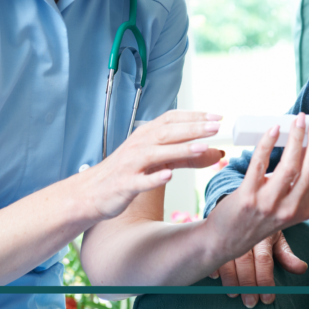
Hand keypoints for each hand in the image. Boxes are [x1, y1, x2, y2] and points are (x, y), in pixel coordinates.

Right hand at [86, 110, 223, 220]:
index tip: (217, 116)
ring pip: (156, 154)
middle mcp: (138, 146)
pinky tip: (168, 176)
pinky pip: (140, 181)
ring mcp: (130, 165)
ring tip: (202, 147)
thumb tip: (217, 152)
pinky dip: (154, 178)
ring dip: (180, 149)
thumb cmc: (127, 172)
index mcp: (145, 135)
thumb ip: (186, 156)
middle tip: (216, 127)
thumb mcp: (158, 161)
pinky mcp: (125, 185)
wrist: (91, 192)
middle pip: (167, 132)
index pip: (171, 119)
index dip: (194, 116)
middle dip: (193, 128)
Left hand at [207, 113, 308, 278]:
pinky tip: (273, 130)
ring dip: (297, 138)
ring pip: (290, 166)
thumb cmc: (259, 217)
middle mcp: (291, 208)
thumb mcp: (287, 204)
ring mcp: (269, 204)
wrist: (227, 239)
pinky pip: (259, 164)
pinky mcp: (247, 197)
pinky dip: (267, 144)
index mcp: (306, 208)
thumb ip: (300, 181)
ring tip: (300, 120)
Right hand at [209, 231, 306, 308]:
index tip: (268, 298)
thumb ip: (286, 254)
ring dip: (230, 278)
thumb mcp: (275, 237)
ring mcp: (229, 235)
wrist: (242, 204)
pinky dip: (213, 264)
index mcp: (262, 235)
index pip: (264, 260)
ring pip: (228, 258)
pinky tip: (214, 276)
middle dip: (248, 284)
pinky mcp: (215, 235)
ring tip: (233, 294)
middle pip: (246, 262)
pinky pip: (212, 250)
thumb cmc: (260, 226)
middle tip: (251, 302)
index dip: (265, 280)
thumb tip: (302, 269)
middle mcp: (245, 235)